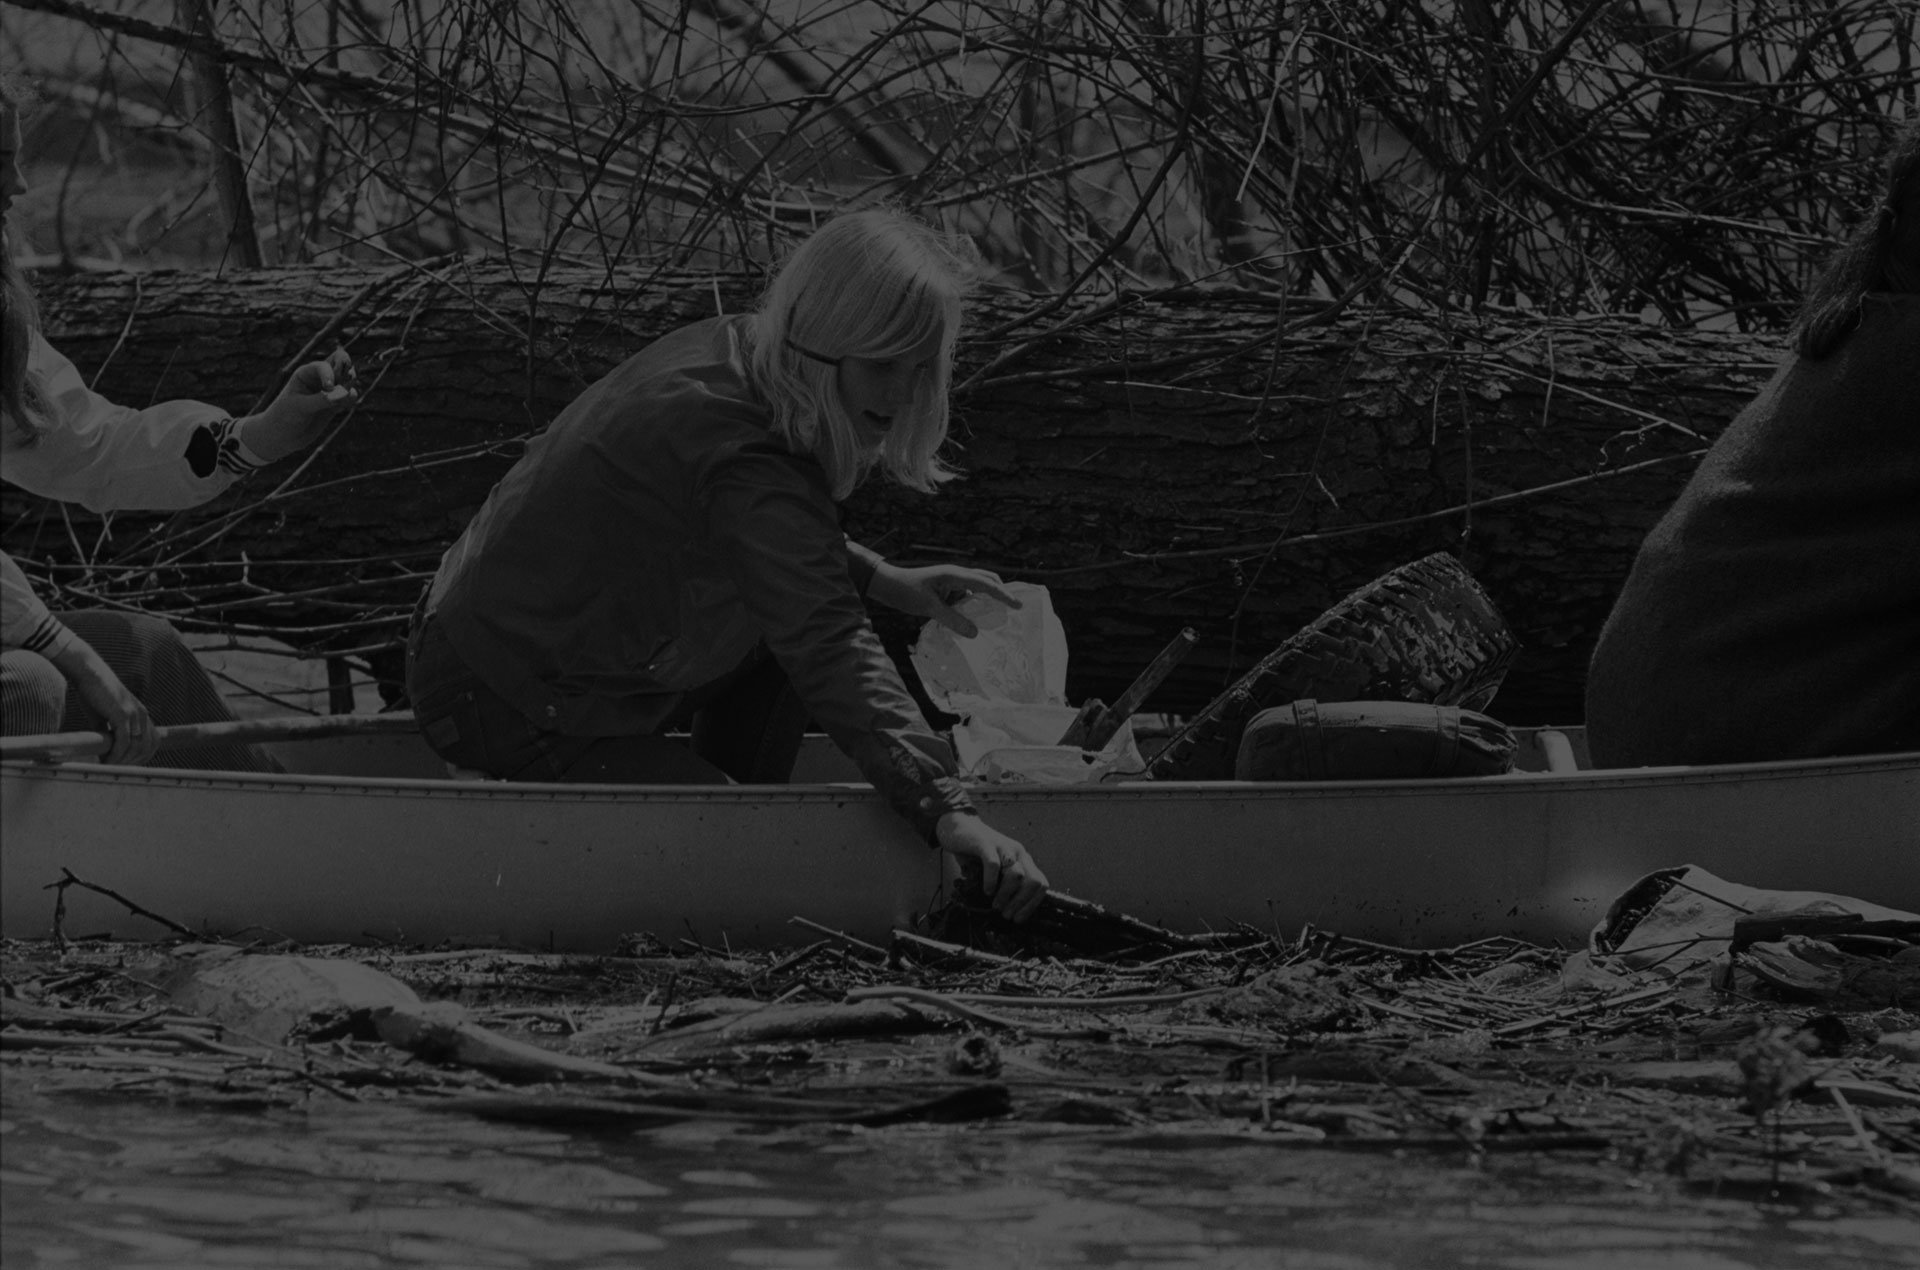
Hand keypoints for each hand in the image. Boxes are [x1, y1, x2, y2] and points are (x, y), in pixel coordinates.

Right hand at [48, 641, 157, 763]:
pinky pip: (124, 740)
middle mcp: (143, 715)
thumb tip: (105, 748)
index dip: (143, 756)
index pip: (153, 742)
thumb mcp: (105, 717)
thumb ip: (108, 731)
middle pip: (147, 747)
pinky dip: (116, 754)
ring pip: (136, 746)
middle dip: (133, 762)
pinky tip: (107, 760)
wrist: (90, 674)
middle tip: (116, 769)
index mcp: (142, 715)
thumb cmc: (95, 694)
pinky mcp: (122, 714)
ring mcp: (135, 714)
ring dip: (123, 760)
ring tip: (109, 766)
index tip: (128, 765)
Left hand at [238, 347, 358, 462]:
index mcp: (305, 373)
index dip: (330, 374)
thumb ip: (323, 400)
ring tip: (346, 396)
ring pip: (348, 378)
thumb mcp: (301, 407)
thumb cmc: (285, 416)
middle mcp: (318, 378)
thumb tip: (347, 393)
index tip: (327, 388)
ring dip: (351, 384)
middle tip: (347, 379)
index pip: (324, 365)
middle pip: (341, 361)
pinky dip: (352, 397)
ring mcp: (328, 391)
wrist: (283, 436)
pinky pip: (350, 395)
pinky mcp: (335, 404)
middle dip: (347, 369)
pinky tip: (347, 403)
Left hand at [867, 562, 1020, 636]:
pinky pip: (964, 595)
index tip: (1018, 606)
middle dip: (1000, 592)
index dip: (1003, 595)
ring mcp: (950, 580)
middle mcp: (955, 574)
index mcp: (954, 574)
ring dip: (985, 599)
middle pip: (986, 579)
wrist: (885, 584)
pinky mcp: (944, 588)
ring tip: (995, 616)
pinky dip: (971, 605)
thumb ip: (952, 620)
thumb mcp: (929, 608)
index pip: (986, 583)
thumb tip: (975, 633)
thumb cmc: (905, 592)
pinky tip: (971, 619)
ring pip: (975, 587)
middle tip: (1012, 608)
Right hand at [935, 812, 1048, 921]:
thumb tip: (1005, 911)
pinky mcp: (986, 844)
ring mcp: (1003, 846)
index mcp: (1023, 859)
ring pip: (1017, 874)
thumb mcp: (994, 870)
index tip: (1018, 919)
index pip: (1040, 884)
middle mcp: (1017, 852)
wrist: (958, 825)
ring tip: (995, 905)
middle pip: (1033, 881)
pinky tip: (986, 890)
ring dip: (1006, 894)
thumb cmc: (975, 852)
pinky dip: (991, 881)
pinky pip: (994, 864)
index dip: (1032, 904)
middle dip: (1021, 902)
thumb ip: (1001, 884)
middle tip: (1006, 914)